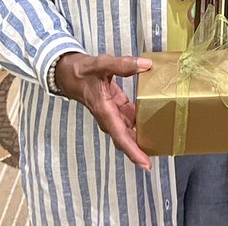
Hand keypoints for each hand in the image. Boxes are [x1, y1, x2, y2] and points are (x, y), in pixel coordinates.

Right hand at [54, 52, 152, 169]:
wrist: (68, 73)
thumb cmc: (81, 71)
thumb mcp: (101, 64)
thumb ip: (123, 64)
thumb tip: (145, 65)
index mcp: (104, 110)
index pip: (120, 136)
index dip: (133, 151)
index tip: (145, 163)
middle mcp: (108, 116)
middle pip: (125, 139)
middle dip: (138, 151)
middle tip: (154, 160)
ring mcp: (111, 113)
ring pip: (127, 130)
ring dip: (140, 137)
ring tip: (159, 141)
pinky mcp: (115, 108)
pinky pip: (128, 118)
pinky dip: (139, 121)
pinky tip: (153, 118)